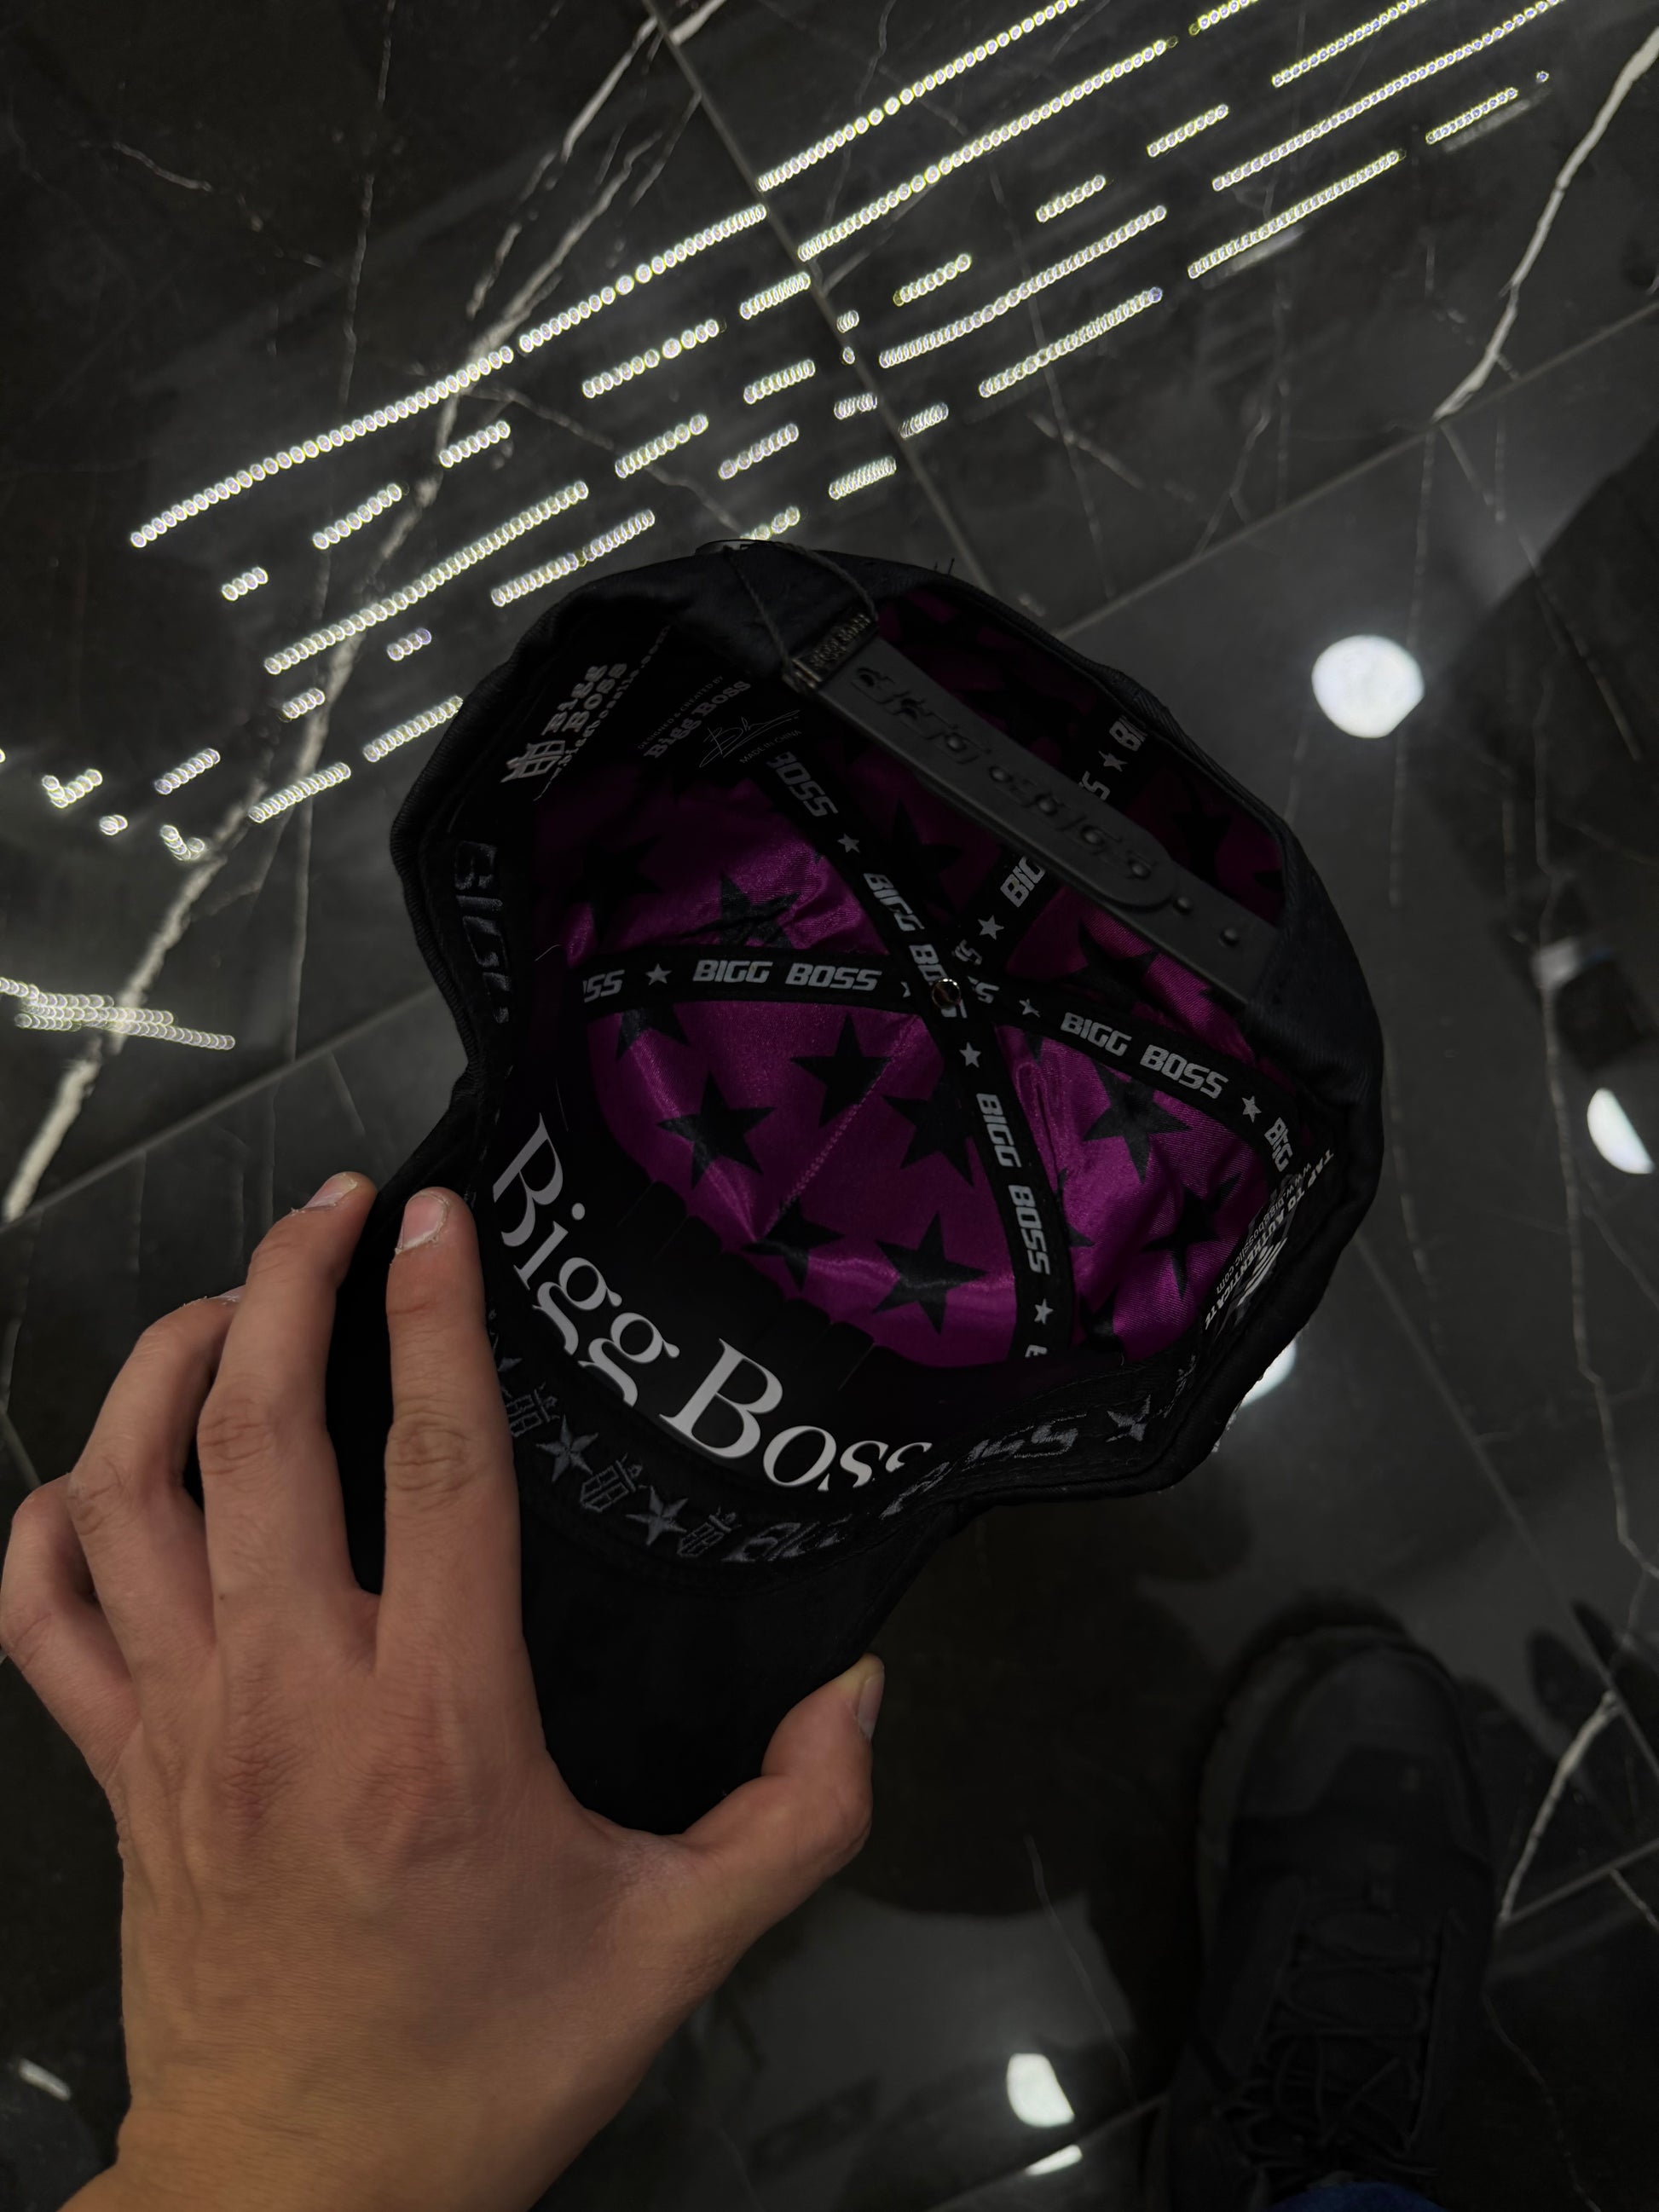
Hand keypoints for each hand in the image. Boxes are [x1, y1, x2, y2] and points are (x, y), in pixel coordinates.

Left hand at [0, 1174, 883, 2211]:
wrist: (297, 2202)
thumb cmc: (485, 2065)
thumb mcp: (676, 1951)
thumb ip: (794, 1820)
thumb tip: (862, 1692)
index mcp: (435, 1726)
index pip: (431, 1469)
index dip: (432, 1321)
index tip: (440, 1216)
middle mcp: (290, 1698)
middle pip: (254, 1436)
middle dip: (286, 1284)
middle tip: (340, 1206)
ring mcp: (179, 1730)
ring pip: (122, 1498)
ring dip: (160, 1370)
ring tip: (228, 1298)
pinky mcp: (116, 1776)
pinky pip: (41, 1619)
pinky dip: (47, 1524)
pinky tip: (95, 1472)